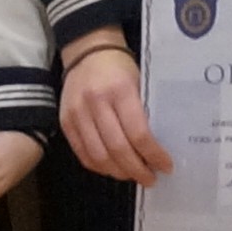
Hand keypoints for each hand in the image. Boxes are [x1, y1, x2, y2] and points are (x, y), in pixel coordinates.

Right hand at [57, 38, 169, 184]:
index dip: (153, 155)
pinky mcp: (66, 122)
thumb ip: (144, 112)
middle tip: (151, 178)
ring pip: (98, 156)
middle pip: (117, 149)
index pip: (138, 133)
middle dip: (137, 170)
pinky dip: (99, 166)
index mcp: (120, 90)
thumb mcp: (140, 82)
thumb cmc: (120, 67)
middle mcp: (96, 103)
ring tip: (133, 176)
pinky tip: (113, 168)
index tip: (166, 166)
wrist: (87, 51)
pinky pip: (82, 153)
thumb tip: (157, 147)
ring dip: (118, 172)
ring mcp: (77, 113)